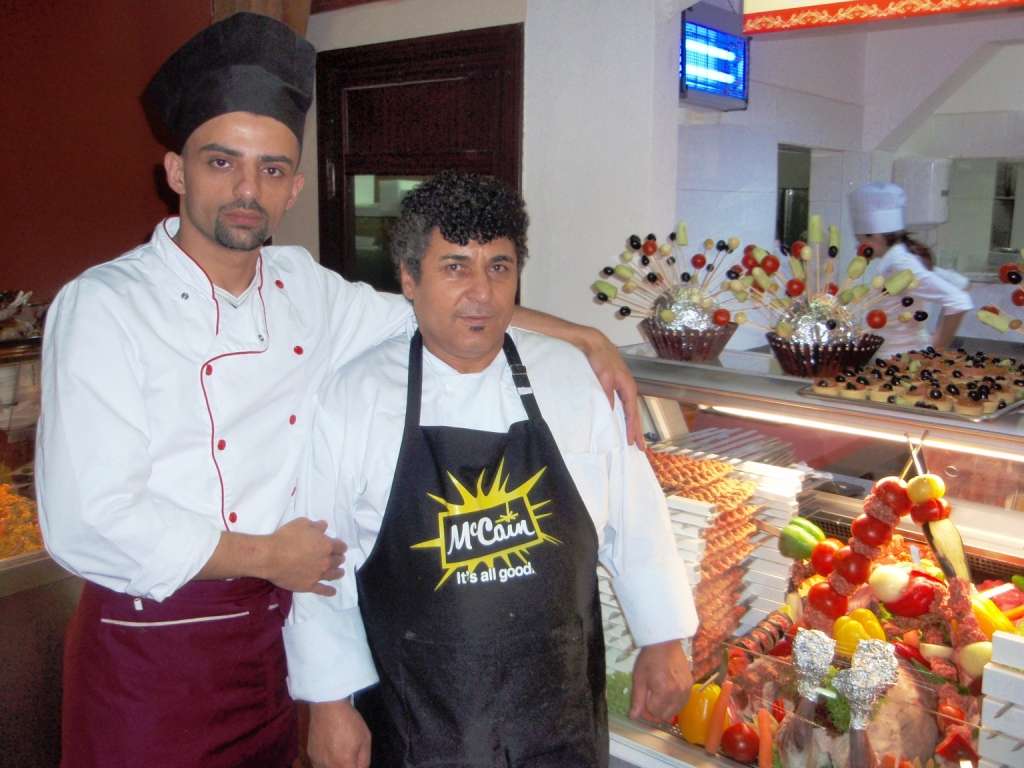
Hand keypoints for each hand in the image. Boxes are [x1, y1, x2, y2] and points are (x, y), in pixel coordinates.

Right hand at [265, 518, 345, 595]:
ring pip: (333, 575)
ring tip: (340, 572)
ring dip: (338, 572)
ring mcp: (318, 574)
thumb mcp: (302, 523)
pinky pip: (322, 590)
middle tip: (339, 558)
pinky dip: (329, 591)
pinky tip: (333, 591)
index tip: (340, 546)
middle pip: (338, 560)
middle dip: (339, 558)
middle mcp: (325, 561)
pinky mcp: (309, 585)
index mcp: (326, 545)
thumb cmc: (286, 537)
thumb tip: (324, 526)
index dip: (340, 546)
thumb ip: (316, 526)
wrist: (271, 557)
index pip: (340, 546)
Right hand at [307, 699, 370, 767]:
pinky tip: (331, 749)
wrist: (327, 706)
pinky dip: (326, 761)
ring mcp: (317, 761)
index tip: (357, 761)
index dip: (356, 767)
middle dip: (347, 765)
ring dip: (336, 765)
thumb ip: (364, 760)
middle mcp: (328, 766)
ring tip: (340, 751)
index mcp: (344, 764)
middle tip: (350, 755)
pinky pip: (320, 764)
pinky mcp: (311, 754)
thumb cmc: (348, 720)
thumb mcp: (365, 738)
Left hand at [580, 328, 644, 447]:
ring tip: (635, 439)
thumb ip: (607, 394)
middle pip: (634, 414)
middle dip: (637, 431)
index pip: (631, 413)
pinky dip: (626, 416)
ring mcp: (624, 387)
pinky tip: (624, 421)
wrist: (595, 343)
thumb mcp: (603, 377)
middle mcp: (629, 389)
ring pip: (630, 410)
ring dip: (632, 425)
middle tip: (641, 448)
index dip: (632, 428)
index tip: (632, 442)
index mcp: (628, 388)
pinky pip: (625, 405)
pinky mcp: (618, 386)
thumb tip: (610, 411)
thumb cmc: (600, 358)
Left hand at [629, 640, 691, 721]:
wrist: (665, 642)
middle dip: (655, 710)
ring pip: (675, 710)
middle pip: (666, 715)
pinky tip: (668, 692)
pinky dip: (674, 702)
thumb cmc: (649, 658)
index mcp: (664, 692)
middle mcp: (678, 693)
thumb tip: (634, 717)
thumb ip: (638, 699)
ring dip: (665, 708)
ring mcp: (686, 690)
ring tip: (658, 694)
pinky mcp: (690, 685)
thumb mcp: (639, 678)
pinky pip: (682, 702)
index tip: (642, 702)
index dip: (645, 710)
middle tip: (649, 698)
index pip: (654, 713)